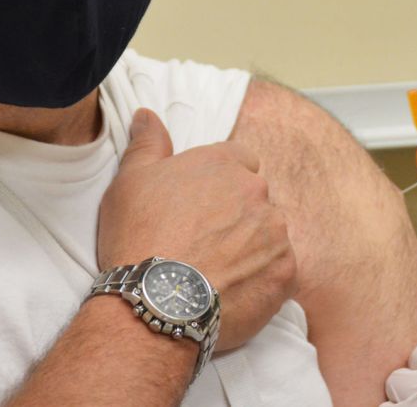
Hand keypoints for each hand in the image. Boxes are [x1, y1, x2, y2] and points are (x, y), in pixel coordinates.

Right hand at [98, 108, 297, 350]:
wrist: (156, 302)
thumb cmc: (138, 238)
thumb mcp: (130, 180)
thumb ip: (147, 143)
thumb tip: (147, 115)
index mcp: (223, 163)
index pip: (240, 160)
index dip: (221, 183)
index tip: (202, 207)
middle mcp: (256, 191)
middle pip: (256, 198)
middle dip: (237, 216)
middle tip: (204, 243)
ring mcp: (275, 232)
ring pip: (270, 235)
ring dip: (252, 248)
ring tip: (216, 271)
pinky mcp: (286, 272)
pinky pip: (281, 271)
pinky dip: (263, 280)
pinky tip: (233, 291)